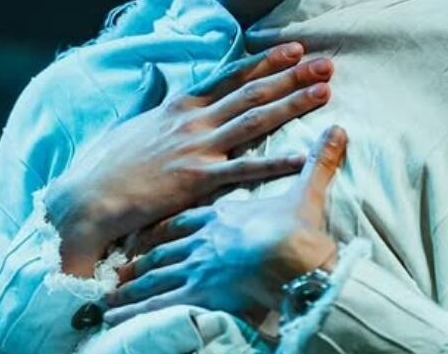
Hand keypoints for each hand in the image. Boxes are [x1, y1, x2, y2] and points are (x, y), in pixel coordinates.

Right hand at [43, 43, 333, 275]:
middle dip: (293, 76)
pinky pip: (246, 169)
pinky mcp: (198, 179)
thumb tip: (158, 83)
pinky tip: (302, 157)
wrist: (87, 197)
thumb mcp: (133, 124)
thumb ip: (154, 104)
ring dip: (293, 103)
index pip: (230, 76)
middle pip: (252, 91)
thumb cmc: (106, 165)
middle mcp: (193, 120)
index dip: (265, 61)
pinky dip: (276, 162)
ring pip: (256, 120)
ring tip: (325, 91)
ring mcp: (197, 147)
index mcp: (179, 106)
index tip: (294, 48)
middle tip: (326, 62)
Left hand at [104, 125, 347, 324]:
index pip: (187, 214)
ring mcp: (194, 266)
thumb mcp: (308, 193)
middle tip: (121, 252)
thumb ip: (319, 163)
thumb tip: (337, 131)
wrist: (293, 261)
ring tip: (110, 291)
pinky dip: (133, 310)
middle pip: (165, 242)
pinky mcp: (194, 293)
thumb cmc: (297, 232)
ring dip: (132, 282)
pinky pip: (156, 303)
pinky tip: (113, 318)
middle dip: (142, 249)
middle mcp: (201, 238)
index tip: (151, 219)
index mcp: (222, 214)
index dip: (168, 219)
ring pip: (155, 273)